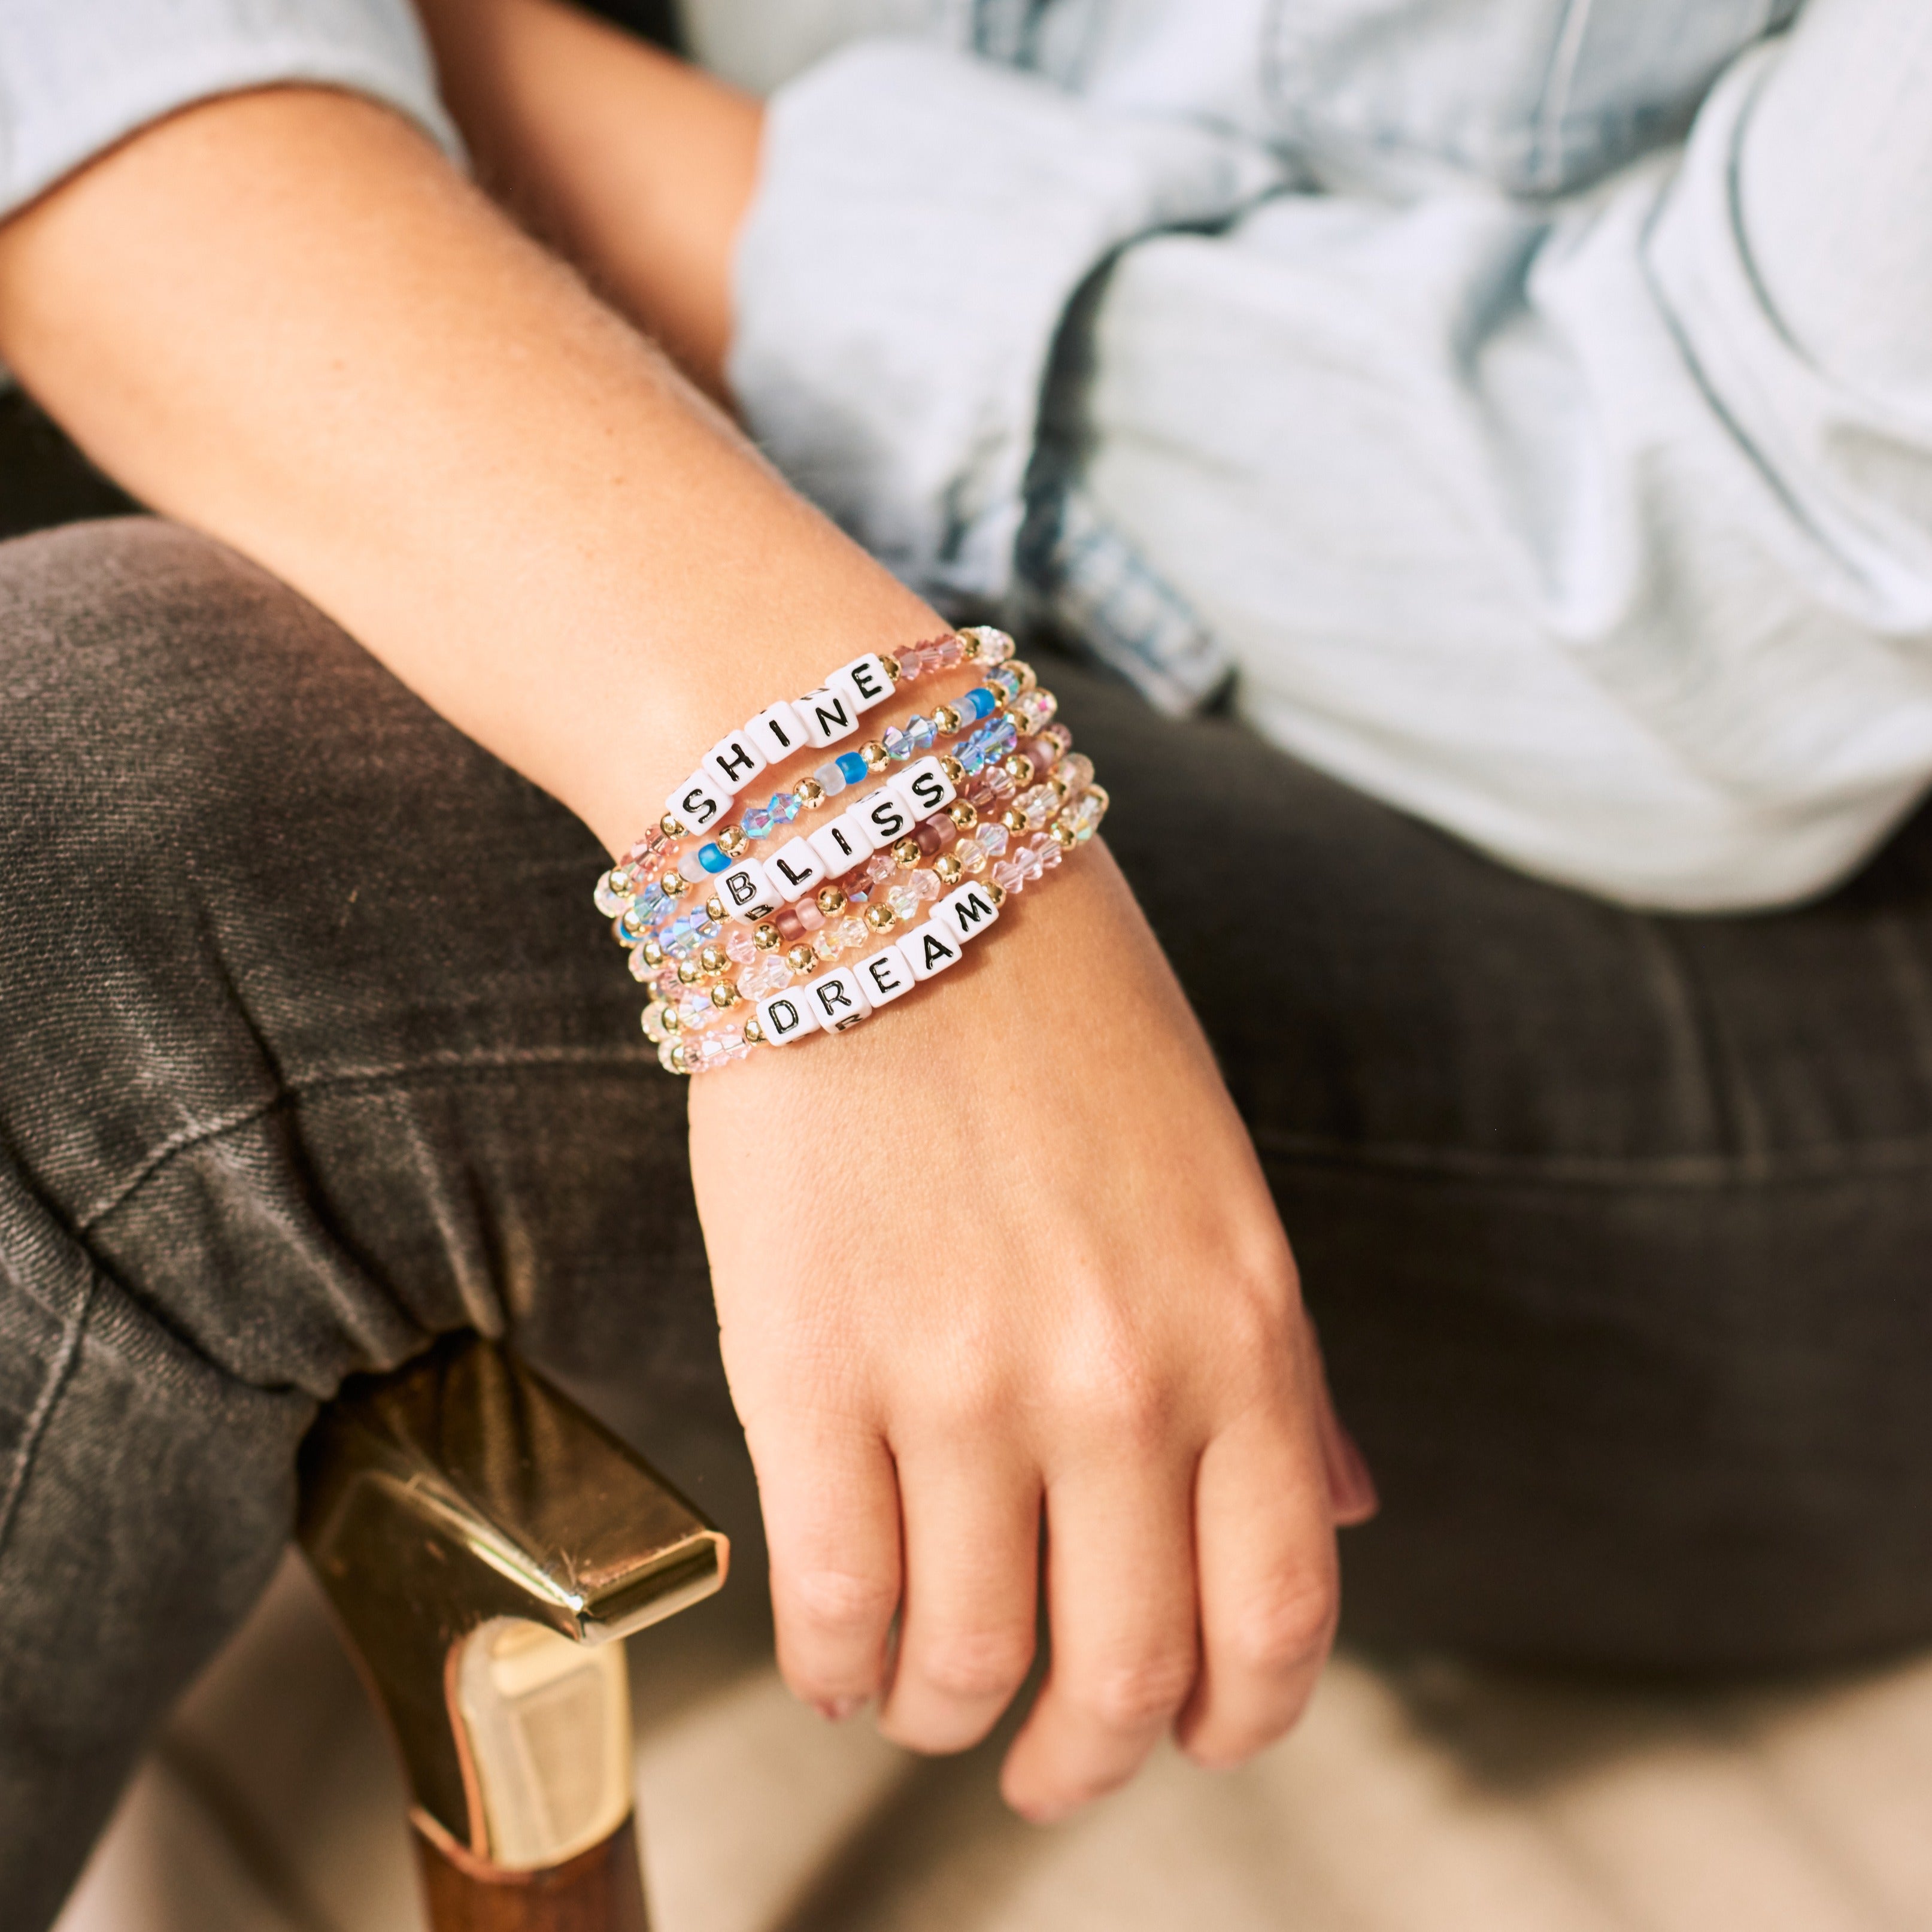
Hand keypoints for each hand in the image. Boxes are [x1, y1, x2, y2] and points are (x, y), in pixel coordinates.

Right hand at [691, 846, 1375, 1819]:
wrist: (884, 870)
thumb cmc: (1059, 1015)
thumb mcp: (1216, 1179)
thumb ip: (1281, 1365)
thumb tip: (1345, 1509)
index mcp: (1243, 1326)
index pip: (1282, 1609)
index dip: (1240, 1716)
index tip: (1191, 1737)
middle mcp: (1121, 1379)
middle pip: (1123, 1675)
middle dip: (1083, 1762)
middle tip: (1044, 1771)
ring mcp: (961, 1381)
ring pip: (965, 1660)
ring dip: (941, 1715)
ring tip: (922, 1697)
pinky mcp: (808, 1365)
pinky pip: (828, 1598)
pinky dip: (832, 1665)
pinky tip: (832, 1654)